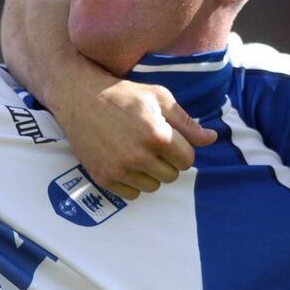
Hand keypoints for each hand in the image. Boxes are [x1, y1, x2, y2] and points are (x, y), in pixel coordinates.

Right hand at [64, 79, 216, 199]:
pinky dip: (132, 181)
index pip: (187, 160)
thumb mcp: (159, 98)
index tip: (168, 138)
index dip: (181, 149)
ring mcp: (119, 169)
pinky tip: (124, 161)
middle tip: (151, 144)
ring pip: (153, 187)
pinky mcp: (103, 178)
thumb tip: (211, 139)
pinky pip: (132, 194)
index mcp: (157, 135)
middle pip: (172, 176)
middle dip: (167, 162)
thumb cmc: (123, 94)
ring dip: (150, 173)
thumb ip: (187, 122)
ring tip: (137, 152)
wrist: (79, 98)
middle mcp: (139, 156)